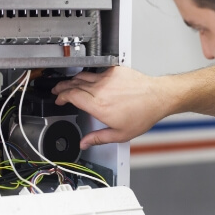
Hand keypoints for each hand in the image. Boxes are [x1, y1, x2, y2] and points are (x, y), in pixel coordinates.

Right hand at [52, 66, 170, 148]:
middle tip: (57, 91)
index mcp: (98, 105)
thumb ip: (98, 138)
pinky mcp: (114, 71)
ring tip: (68, 84)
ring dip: (73, 80)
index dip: (61, 97)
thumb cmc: (143, 114)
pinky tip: (87, 79)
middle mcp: (101, 89)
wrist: (158, 97)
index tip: (58, 99)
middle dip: (62, 87)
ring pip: (83, 76)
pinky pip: (96, 71)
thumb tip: (85, 143)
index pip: (72, 96)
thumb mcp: (120, 134)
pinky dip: (88, 75)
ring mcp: (107, 78)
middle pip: (74, 84)